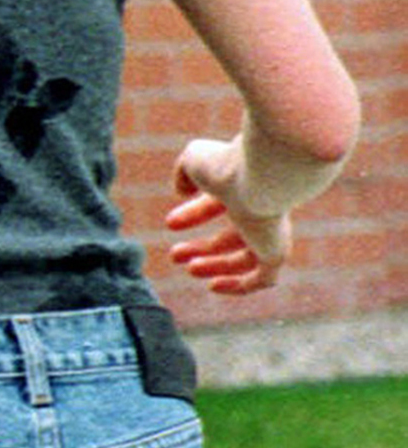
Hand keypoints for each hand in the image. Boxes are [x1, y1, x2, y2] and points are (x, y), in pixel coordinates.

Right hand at [165, 135, 290, 294]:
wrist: (261, 176)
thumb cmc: (227, 164)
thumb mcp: (194, 160)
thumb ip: (185, 173)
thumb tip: (183, 191)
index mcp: (246, 187)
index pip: (220, 204)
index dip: (194, 214)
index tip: (171, 223)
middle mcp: (263, 212)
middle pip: (233, 236)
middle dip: (203, 248)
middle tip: (175, 255)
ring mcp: (272, 234)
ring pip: (247, 259)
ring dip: (216, 267)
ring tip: (190, 270)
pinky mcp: (277, 253)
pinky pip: (262, 279)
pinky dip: (238, 285)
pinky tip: (214, 286)